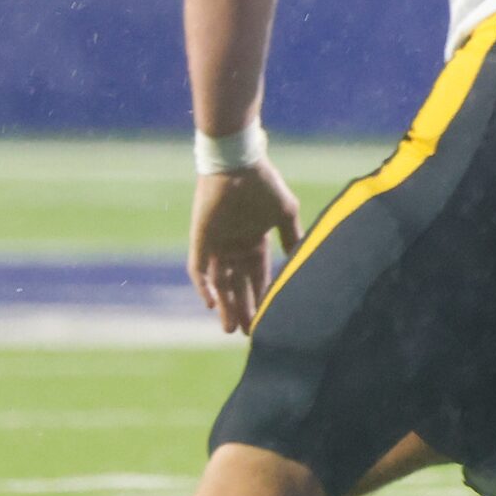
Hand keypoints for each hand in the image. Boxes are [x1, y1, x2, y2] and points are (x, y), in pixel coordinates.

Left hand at [189, 161, 301, 333]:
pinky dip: (204, 286)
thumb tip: (297, 256)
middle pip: (238, 286)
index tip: (267, 318)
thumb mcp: (285, 212)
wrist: (239, 163)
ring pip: (219, 283)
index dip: (262, 297)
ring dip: (225, 305)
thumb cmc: (264, 184)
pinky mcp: (200, 240)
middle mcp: (234, 247)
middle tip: (248, 332)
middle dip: (244, 308)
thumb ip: (291, 235)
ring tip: (230, 328)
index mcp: (254, 242)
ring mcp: (216, 244)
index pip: (257, 277)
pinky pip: (198, 269)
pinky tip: (210, 303)